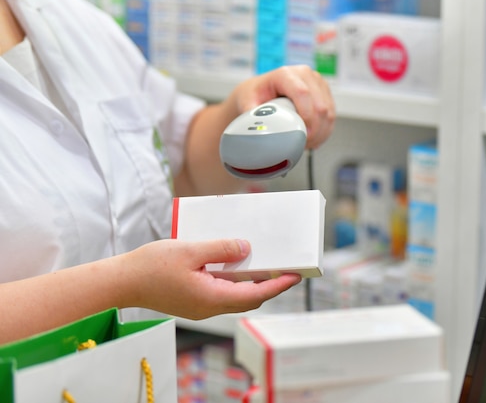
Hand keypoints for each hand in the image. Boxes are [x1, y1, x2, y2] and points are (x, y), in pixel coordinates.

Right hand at [121, 238, 301, 318]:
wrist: (121, 282)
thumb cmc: (151, 266)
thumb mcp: (190, 250)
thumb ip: (221, 248)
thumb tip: (245, 248)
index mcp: (211, 297)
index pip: (255, 295)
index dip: (278, 285)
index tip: (295, 275)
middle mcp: (209, 307)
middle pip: (248, 298)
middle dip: (270, 284)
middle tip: (286, 269)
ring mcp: (201, 306)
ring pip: (235, 296)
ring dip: (252, 282)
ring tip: (266, 264)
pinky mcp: (193, 300)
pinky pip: (221, 292)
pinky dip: (235, 280)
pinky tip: (236, 264)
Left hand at [232, 65, 335, 149]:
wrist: (260, 91)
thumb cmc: (254, 95)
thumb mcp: (247, 103)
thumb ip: (252, 115)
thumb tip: (259, 129)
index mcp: (285, 74)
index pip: (303, 93)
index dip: (306, 116)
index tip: (302, 134)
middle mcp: (304, 75)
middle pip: (320, 105)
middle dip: (314, 130)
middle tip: (302, 145)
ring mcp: (317, 83)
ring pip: (329, 113)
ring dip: (320, 133)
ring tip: (306, 144)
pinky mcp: (324, 93)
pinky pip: (332, 116)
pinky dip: (324, 132)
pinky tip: (314, 140)